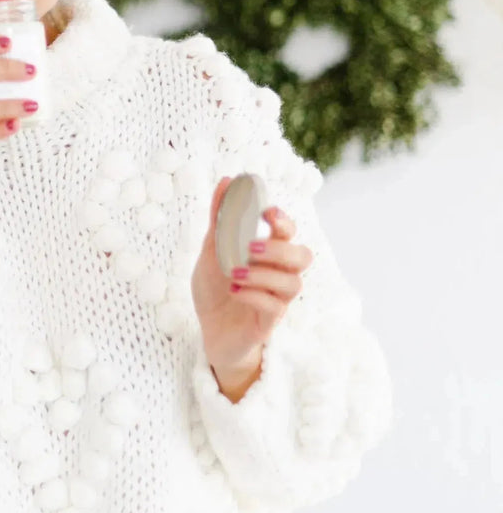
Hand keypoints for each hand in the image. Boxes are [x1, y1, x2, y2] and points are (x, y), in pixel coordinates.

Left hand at [191, 177, 313, 374]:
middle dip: (280, 248)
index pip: (290, 233)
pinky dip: (253, 294)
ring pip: (293, 283)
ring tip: (233, 272)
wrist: (209, 331)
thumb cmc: (216, 288)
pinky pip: (275, 307)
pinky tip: (233, 290)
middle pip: (303, 256)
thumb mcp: (212, 249)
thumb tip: (226, 180)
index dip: (284, 221)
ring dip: (263, 274)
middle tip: (250, 247)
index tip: (266, 211)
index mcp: (269, 255)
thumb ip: (220, 218)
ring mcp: (278, 300)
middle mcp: (279, 275)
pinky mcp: (269, 323)